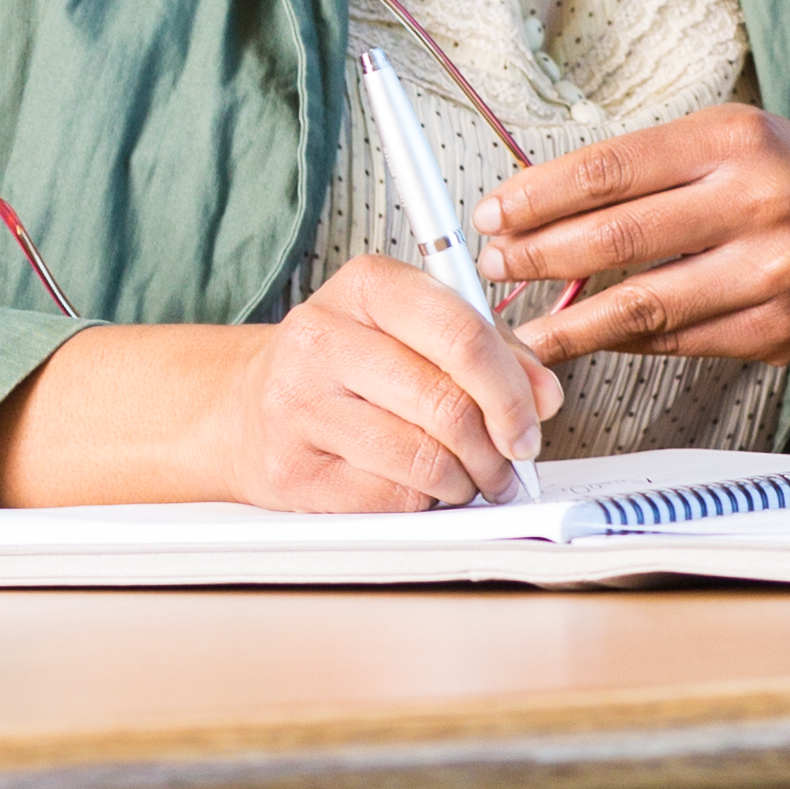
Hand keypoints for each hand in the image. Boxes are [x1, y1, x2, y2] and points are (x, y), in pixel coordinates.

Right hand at [196, 254, 560, 513]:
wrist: (248, 404)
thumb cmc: (347, 364)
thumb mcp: (415, 329)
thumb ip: (490, 349)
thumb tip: (542, 395)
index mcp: (367, 286)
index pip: (461, 334)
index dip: (511, 388)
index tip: (533, 418)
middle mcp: (323, 338)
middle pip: (447, 403)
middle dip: (497, 446)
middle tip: (510, 461)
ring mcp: (299, 406)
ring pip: (424, 459)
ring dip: (467, 481)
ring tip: (470, 476)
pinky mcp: (293, 470)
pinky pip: (392, 500)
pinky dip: (425, 502)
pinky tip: (424, 487)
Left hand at [479, 105, 789, 366]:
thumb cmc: (787, 180)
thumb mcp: (726, 142)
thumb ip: (645, 173)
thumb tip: (541, 210)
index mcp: (735, 139)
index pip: (611, 168)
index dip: (540, 195)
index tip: (494, 212)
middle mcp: (759, 200)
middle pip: (619, 236)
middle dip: (539, 254)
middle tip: (494, 265)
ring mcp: (773, 271)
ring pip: (643, 306)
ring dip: (569, 322)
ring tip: (521, 329)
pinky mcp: (778, 331)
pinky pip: (678, 342)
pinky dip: (623, 344)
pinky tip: (589, 339)